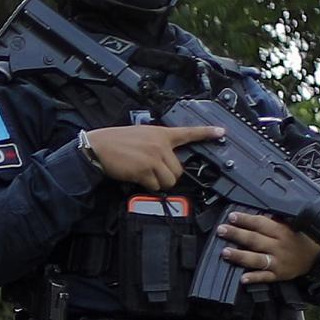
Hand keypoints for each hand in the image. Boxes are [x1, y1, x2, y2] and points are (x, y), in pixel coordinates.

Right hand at [82, 122, 224, 190]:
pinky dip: (147, 186)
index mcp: (161, 133)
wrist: (98, 147)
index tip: (222, 132)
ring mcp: (153, 157)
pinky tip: (137, 178)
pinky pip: (155, 186)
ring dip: (159, 183)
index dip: (207, 133)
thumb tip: (166, 160)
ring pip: (169, 180)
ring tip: (146, 176)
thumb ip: (157, 143)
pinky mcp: (145, 170)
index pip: (188, 132)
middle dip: (168, 176)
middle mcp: (160, 145)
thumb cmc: (116, 142)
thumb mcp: (141, 135)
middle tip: (153, 172)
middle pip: (178, 169)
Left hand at [217, 210, 319, 286]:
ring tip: (225, 252)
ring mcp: (278, 261)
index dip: (245, 220)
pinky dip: (255, 278)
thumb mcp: (290, 224)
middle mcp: (278, 246)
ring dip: (240, 256)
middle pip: (254, 239)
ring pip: (257, 258)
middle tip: (222, 230)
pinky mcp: (279, 274)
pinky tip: (243, 278)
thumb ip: (273, 220)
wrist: (317, 254)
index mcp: (280, 231)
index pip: (260, 223)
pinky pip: (265, 277)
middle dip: (236, 234)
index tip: (232, 216)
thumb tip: (252, 214)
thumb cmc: (300, 237)